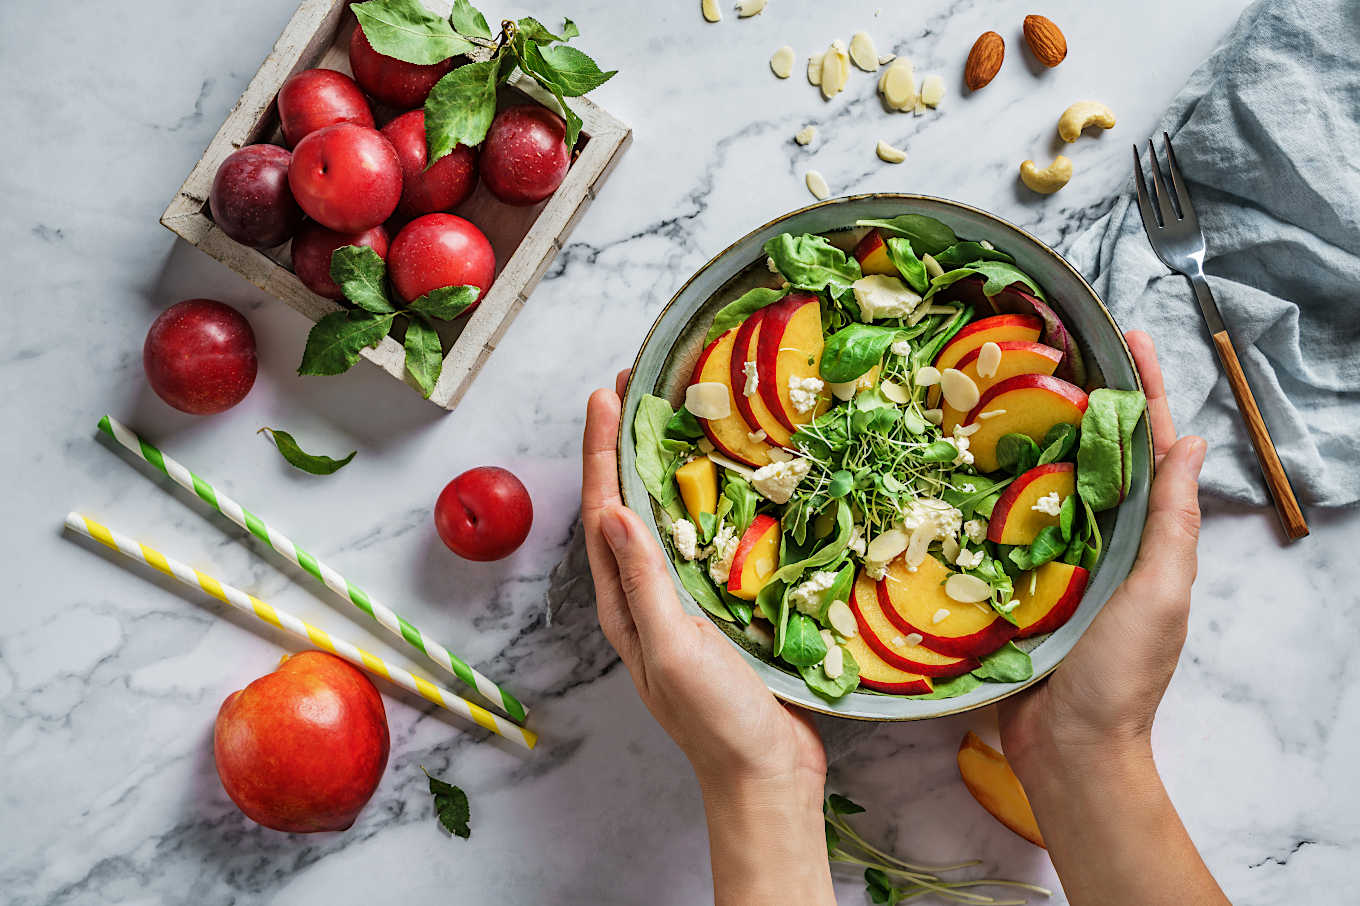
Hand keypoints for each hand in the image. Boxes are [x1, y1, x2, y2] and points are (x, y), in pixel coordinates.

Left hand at [582, 371, 833, 904]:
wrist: (766, 775)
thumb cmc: (716, 719)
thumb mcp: (672, 648)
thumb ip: (643, 582)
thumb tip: (610, 510)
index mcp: (623, 603)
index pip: (603, 510)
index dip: (601, 450)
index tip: (606, 394)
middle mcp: (646, 595)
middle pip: (628, 504)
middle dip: (627, 445)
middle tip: (639, 387)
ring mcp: (682, 602)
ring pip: (667, 519)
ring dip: (666, 467)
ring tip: (678, 417)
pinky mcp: (720, 608)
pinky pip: (705, 543)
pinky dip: (709, 504)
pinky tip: (729, 483)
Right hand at [997, 332, 1226, 904]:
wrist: (1064, 749)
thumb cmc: (1122, 675)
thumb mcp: (1162, 594)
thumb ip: (1175, 523)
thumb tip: (1193, 440)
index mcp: (1141, 534)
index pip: (1147, 447)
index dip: (1142, 390)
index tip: (1125, 336)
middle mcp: (1095, 534)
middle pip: (1088, 453)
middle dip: (1072, 396)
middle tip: (1039, 344)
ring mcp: (1045, 556)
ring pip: (1033, 481)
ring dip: (1017, 435)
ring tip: (988, 383)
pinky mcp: (1002, 579)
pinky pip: (990, 525)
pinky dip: (975, 490)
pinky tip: (947, 459)